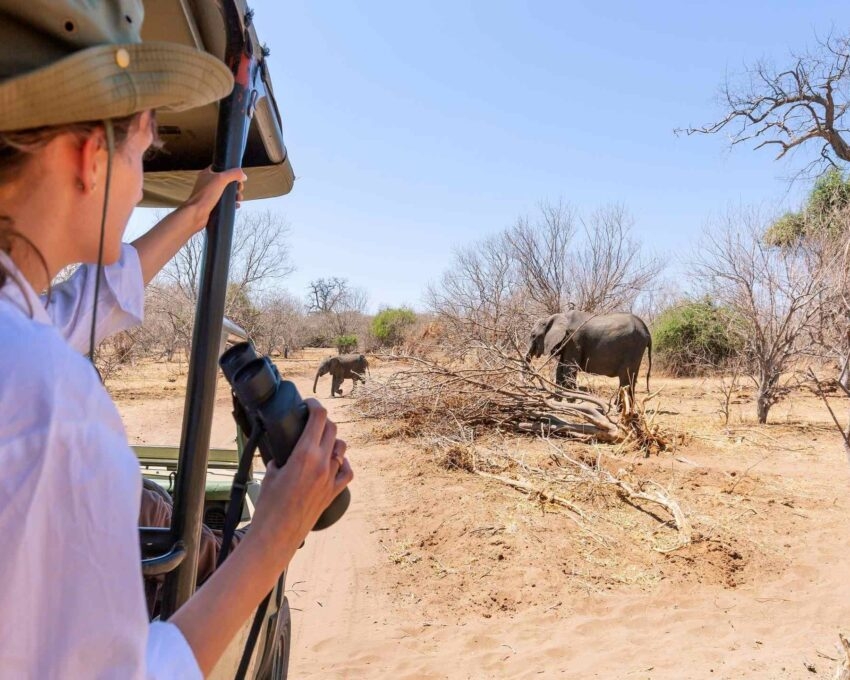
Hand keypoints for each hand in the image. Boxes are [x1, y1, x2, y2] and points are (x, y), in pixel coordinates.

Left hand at [181, 166, 246, 231]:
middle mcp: (208, 183)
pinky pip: (225, 202)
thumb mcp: (221, 179)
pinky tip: (236, 205)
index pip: (222, 168)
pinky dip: (232, 203)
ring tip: (238, 199)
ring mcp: (210, 194)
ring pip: (227, 192)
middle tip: (239, 189)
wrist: (196, 213)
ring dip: (235, 195)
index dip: (231, 172)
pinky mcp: (213, 204)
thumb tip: (243, 175)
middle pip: (227, 181)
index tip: (238, 177)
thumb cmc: (205, 195)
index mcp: (208, 174)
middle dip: (236, 185)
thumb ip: (233, 174)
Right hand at [250, 399, 352, 560]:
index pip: (319, 417)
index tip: (308, 404)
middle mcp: (322, 463)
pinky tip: (336, 461)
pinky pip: (348, 471)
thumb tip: (281, 451)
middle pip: (332, 429)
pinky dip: (344, 463)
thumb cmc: (269, 505)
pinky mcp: (334, 492)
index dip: (315, 405)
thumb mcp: (270, 473)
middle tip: (312, 422)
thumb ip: (279, 457)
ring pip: (342, 448)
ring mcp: (331, 477)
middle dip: (322, 421)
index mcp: (304, 454)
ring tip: (322, 442)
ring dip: (333, 441)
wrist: (278, 534)